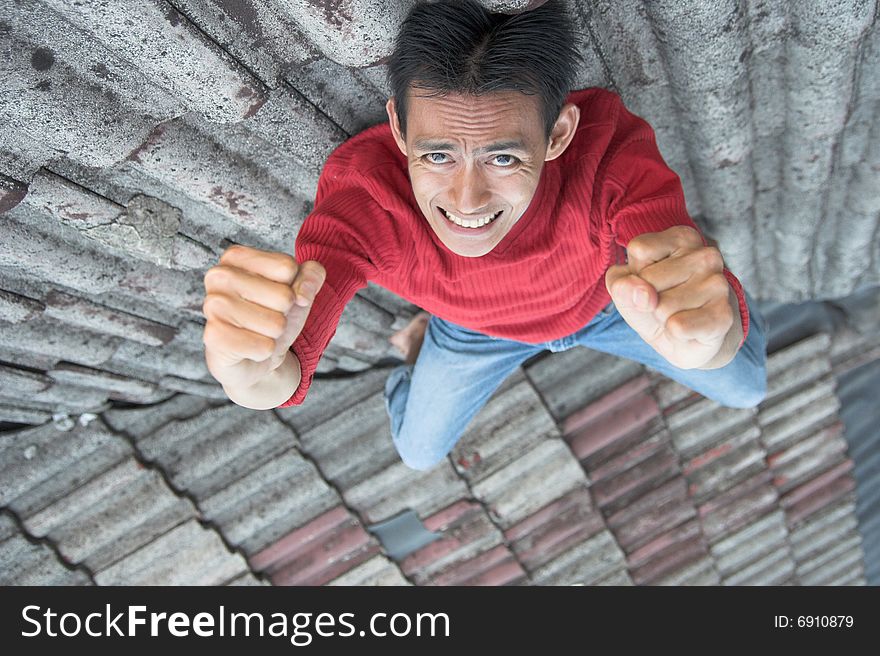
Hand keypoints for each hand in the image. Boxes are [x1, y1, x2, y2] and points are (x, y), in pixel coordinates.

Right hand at [202, 244, 325, 388]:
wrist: (254, 356)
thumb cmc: (273, 316)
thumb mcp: (299, 290)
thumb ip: (312, 275)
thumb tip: (302, 295)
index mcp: (235, 256)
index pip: (288, 267)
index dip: (291, 288)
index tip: (273, 296)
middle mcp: (219, 275)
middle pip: (284, 296)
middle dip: (284, 313)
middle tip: (265, 318)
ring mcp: (213, 306)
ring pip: (276, 324)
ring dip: (274, 334)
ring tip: (257, 332)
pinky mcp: (214, 337)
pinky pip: (265, 347)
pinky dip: (264, 352)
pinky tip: (248, 348)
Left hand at [604, 225, 739, 368]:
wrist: (690, 340)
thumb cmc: (656, 305)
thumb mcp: (627, 290)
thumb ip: (621, 286)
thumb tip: (641, 293)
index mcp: (683, 238)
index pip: (638, 249)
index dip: (635, 273)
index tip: (652, 280)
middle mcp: (706, 255)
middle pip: (648, 279)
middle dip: (647, 299)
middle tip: (665, 303)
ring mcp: (717, 284)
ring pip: (661, 307)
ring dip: (662, 318)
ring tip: (678, 315)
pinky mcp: (723, 315)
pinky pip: (679, 327)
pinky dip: (674, 334)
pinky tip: (688, 330)